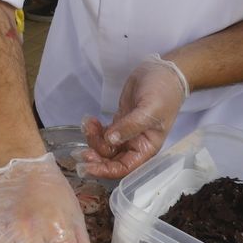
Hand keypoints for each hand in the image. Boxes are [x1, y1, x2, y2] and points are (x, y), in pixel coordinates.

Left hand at [81, 54, 188, 177]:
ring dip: (93, 139)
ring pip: (104, 146)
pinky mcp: (119, 122)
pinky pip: (103, 133)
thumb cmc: (163, 92)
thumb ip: (130, 126)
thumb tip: (111, 140)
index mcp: (146, 147)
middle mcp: (135, 144)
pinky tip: (90, 121)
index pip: (125, 167)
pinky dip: (94, 130)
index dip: (106, 170)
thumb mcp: (149, 109)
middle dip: (95, 157)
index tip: (87, 166)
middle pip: (111, 160)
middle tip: (79, 151)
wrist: (163, 72)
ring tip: (88, 124)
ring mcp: (126, 133)